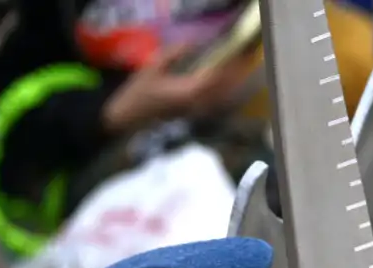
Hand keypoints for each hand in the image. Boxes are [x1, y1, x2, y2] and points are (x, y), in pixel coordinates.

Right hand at [102, 43, 259, 133]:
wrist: (128, 117)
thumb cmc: (137, 92)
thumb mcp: (152, 68)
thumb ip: (172, 55)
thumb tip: (189, 43)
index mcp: (188, 91)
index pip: (214, 77)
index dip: (226, 66)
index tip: (234, 55)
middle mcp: (196, 103)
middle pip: (222, 89)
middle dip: (233, 76)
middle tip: (243, 62)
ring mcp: (194, 110)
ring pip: (219, 97)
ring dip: (229, 85)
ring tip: (238, 71)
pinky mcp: (191, 113)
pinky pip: (212, 103)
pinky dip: (220, 94)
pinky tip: (224, 86)